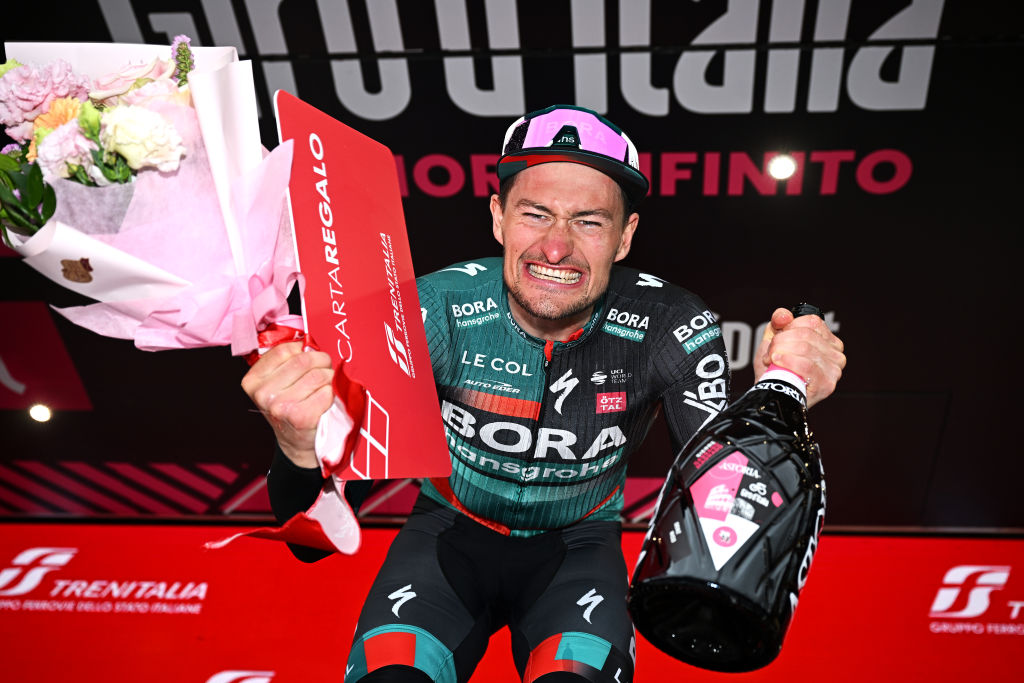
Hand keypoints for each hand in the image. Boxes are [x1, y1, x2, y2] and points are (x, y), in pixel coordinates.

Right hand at [241, 341, 333, 467]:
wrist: (297, 442)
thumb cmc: (291, 407)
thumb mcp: (277, 382)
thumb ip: (286, 360)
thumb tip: (307, 341)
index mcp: (253, 380)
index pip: (284, 350)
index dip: (304, 349)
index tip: (310, 355)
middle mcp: (263, 394)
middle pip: (304, 360)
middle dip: (321, 362)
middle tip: (325, 369)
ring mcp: (280, 407)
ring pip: (318, 375)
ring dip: (328, 379)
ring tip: (324, 387)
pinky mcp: (300, 418)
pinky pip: (326, 392)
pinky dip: (331, 394)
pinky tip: (324, 402)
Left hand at [753, 308, 845, 407]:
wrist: (772, 396)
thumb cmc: (774, 370)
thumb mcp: (773, 341)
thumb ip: (778, 322)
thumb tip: (784, 315)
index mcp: (827, 340)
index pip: (811, 322)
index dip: (788, 329)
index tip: (775, 341)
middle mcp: (836, 354)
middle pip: (806, 335)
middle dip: (780, 342)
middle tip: (769, 354)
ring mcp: (834, 370)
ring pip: (805, 348)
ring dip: (781, 352)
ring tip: (771, 361)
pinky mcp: (827, 384)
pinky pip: (807, 366)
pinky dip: (788, 362)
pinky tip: (777, 362)